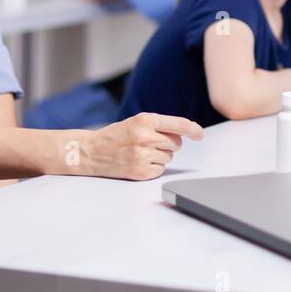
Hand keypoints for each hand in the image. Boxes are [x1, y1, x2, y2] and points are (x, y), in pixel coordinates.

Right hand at [76, 113, 203, 180]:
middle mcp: (145, 136)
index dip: (193, 129)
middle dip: (169, 144)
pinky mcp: (140, 171)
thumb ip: (158, 126)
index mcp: (144, 120)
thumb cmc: (116, 135)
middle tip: (151, 144)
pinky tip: (138, 163)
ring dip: (159, 156)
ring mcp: (142, 155)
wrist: (90, 151)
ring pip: (169, 157)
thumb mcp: (136, 122)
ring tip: (140, 153)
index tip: (199, 134)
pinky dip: (153, 168)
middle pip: (176, 143)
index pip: (178, 124)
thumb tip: (187, 133)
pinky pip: (160, 170)